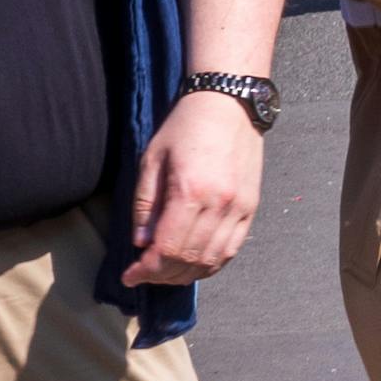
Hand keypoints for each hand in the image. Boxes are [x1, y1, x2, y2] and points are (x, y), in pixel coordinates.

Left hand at [121, 86, 265, 293]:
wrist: (229, 104)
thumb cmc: (186, 127)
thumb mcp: (152, 160)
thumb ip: (145, 204)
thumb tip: (142, 243)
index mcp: (190, 192)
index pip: (167, 248)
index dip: (145, 269)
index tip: (129, 276)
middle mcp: (219, 204)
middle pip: (188, 259)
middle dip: (161, 275)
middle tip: (143, 274)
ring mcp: (239, 207)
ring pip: (211, 260)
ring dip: (185, 274)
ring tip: (165, 272)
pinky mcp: (251, 207)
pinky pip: (232, 249)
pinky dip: (212, 264)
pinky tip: (194, 265)